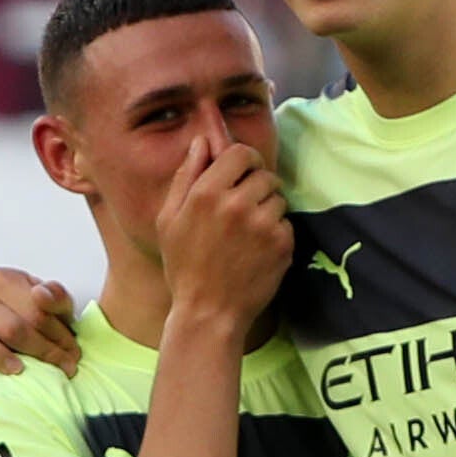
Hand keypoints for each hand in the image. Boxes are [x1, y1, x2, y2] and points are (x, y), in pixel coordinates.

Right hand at [0, 267, 80, 388]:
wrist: (28, 341)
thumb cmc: (46, 322)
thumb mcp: (60, 307)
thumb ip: (57, 296)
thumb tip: (39, 295)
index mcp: (0, 279)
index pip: (32, 308)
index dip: (57, 333)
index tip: (74, 352)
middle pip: (8, 326)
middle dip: (42, 350)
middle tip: (66, 367)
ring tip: (20, 372)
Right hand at [158, 141, 288, 334]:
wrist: (209, 313)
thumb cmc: (185, 267)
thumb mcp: (168, 219)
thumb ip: (185, 176)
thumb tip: (202, 143)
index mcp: (207, 192)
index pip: (241, 153)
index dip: (246, 160)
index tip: (244, 172)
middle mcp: (237, 204)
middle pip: (265, 175)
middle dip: (258, 186)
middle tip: (246, 207)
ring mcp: (263, 225)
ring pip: (278, 199)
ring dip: (268, 210)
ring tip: (250, 233)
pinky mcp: (282, 244)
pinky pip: (287, 223)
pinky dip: (277, 233)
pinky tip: (258, 251)